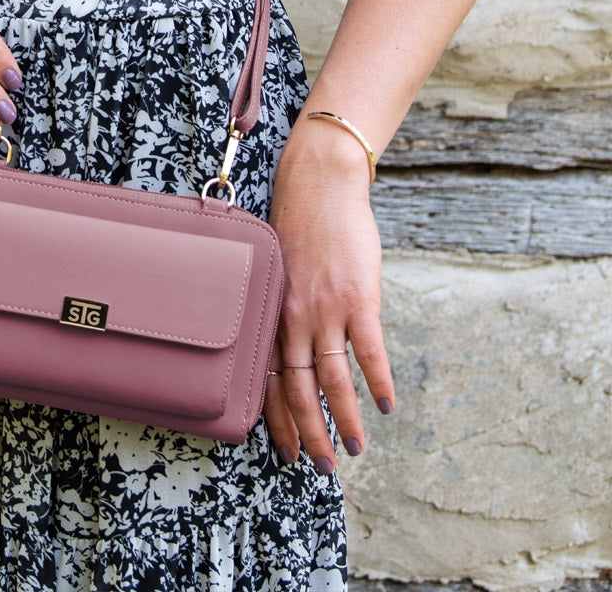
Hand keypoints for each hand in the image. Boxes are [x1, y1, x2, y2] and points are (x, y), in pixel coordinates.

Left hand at [264, 120, 393, 472]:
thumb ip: (285, 312)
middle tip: (320, 467)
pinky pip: (367, 349)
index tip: (284, 452)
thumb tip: (296, 347)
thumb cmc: (297, 227)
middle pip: (297, 389)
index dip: (277, 421)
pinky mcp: (357, 297)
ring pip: (332, 379)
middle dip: (308, 434)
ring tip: (355, 449)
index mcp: (272, 314)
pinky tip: (386, 405)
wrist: (319, 186)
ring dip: (344, 419)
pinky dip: (378, 381)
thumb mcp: (277, 273)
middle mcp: (293, 317)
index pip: (268, 381)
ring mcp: (325, 309)